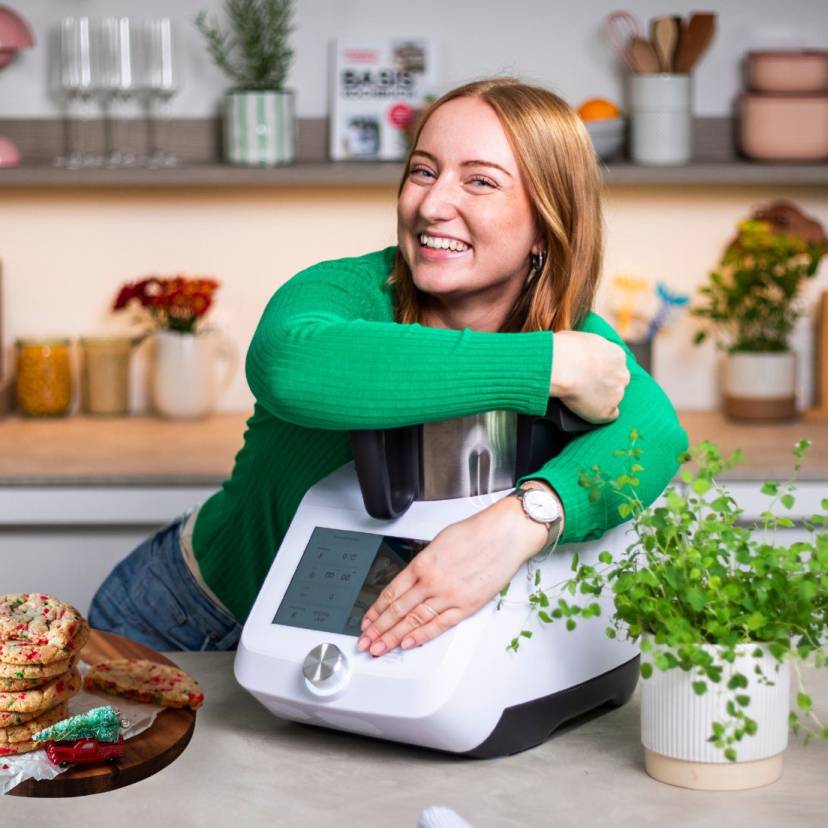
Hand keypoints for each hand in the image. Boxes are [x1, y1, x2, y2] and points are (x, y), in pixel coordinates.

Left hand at [357, 492, 549, 656]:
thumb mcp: (439, 542)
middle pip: (398, 610)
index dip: (376, 610)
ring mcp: (449, 596)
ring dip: (394, 637)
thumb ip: (423, 563)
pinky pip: (439, 625)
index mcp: (422, 564)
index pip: (391, 592)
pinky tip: (408, 643)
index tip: (367, 620)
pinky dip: (422, 636)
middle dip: (378, 629)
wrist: (505, 534)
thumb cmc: (476, 533)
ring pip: (414, 621)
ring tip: (380, 648)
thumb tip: (412, 579)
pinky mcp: (467, 605)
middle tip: (365, 641)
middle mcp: (432, 581)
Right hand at [549, 330, 629, 422]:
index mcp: (616, 354)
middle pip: (617, 381)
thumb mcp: (577, 337)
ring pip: (613, 399)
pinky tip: (588, 411)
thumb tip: (573, 347)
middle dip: (605, 383)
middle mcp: (622, 374)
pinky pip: (609, 415)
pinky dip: (599, 414)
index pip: (615, 365)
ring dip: (601, 399)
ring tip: (581, 398)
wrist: (562, 367)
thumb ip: (583, 345)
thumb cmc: (564, 349)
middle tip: (586, 385)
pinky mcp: (607, 410)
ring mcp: (617, 393)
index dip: (602, 369)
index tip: (590, 372)